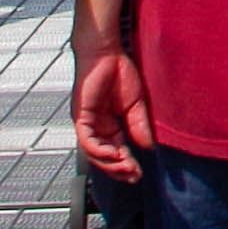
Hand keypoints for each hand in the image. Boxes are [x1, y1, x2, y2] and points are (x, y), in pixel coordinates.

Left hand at [74, 44, 148, 180]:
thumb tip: (147, 147)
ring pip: (94, 154)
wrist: (106, 52)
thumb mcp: (136, 104)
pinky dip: (100, 151)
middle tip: (133, 176)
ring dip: (110, 164)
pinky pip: (88, 141)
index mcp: (108, 126)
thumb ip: (139, 125)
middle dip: (118, 170)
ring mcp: (86, 124)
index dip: (126, 165)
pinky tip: (115, 155)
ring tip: (127, 168)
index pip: (116, 152)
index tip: (139, 174)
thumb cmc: (118, 71)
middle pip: (103, 158)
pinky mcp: (81, 117)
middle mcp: (95, 128)